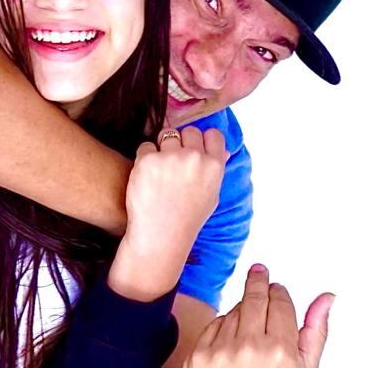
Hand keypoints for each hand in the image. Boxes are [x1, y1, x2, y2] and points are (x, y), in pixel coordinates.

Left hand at [108, 126, 226, 300]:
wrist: (160, 236)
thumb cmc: (186, 219)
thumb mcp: (211, 196)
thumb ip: (216, 170)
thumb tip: (223, 150)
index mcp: (214, 166)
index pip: (212, 134)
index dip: (201, 140)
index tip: (193, 151)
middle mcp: (195, 158)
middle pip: (188, 131)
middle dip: (180, 143)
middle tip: (173, 164)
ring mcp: (171, 158)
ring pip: (166, 135)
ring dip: (161, 148)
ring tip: (159, 172)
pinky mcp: (148, 160)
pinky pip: (145, 147)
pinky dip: (144, 159)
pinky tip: (146, 178)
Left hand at [181, 264, 333, 367]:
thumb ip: (316, 332)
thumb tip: (327, 297)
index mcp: (282, 353)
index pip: (281, 303)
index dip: (279, 293)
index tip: (277, 289)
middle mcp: (252, 349)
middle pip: (256, 297)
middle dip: (259, 281)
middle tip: (259, 272)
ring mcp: (223, 350)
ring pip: (235, 309)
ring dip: (243, 309)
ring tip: (248, 326)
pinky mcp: (200, 354)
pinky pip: (216, 323)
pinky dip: (224, 326)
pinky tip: (232, 342)